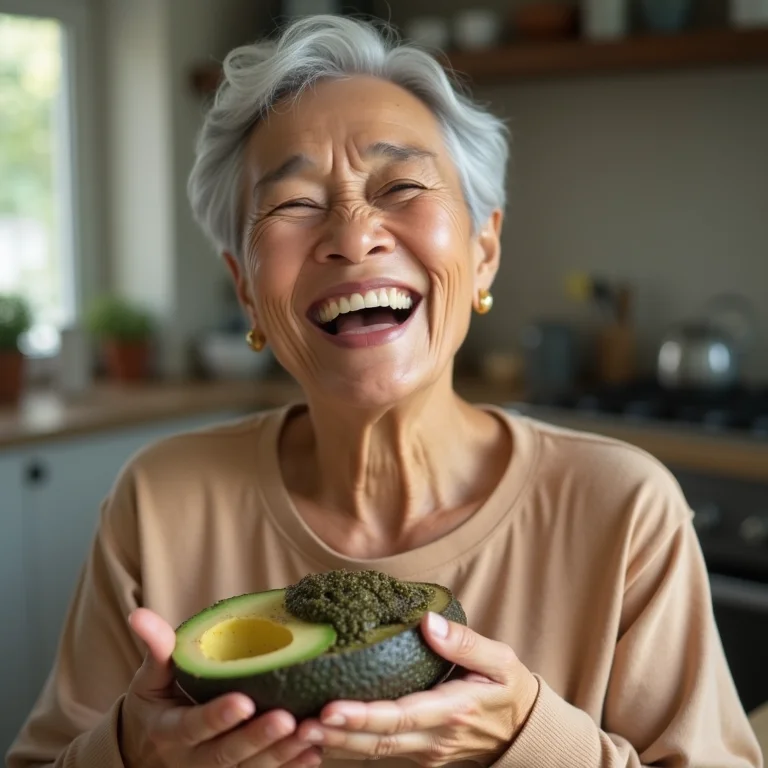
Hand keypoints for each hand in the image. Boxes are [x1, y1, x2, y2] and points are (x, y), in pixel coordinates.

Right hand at [120, 608, 321, 767]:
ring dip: (281, 754)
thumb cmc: (157, 704)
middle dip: (257, 738)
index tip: (244, 701)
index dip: (217, 717)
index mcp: (169, 731)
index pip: (192, 726)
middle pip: (226, 754)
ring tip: (308, 733)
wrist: (149, 752)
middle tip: (286, 718)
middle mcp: (192, 760)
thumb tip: (139, 614)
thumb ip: (156, 649)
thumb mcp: (150, 678)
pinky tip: (314, 753)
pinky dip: (289, 767)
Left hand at [296, 613, 538, 765]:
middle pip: (378, 742)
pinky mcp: (419, 756)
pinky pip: (379, 753)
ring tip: (296, 731)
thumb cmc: (508, 689)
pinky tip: (321, 737)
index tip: (329, 709)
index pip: (400, 718)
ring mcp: (425, 754)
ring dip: (336, 745)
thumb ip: (464, 642)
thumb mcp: (499, 660)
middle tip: (297, 724)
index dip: (363, 716)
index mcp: (452, 711)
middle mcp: (434, 739)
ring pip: (374, 753)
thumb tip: (427, 621)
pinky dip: (349, 747)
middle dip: (336, 736)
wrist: (523, 733)